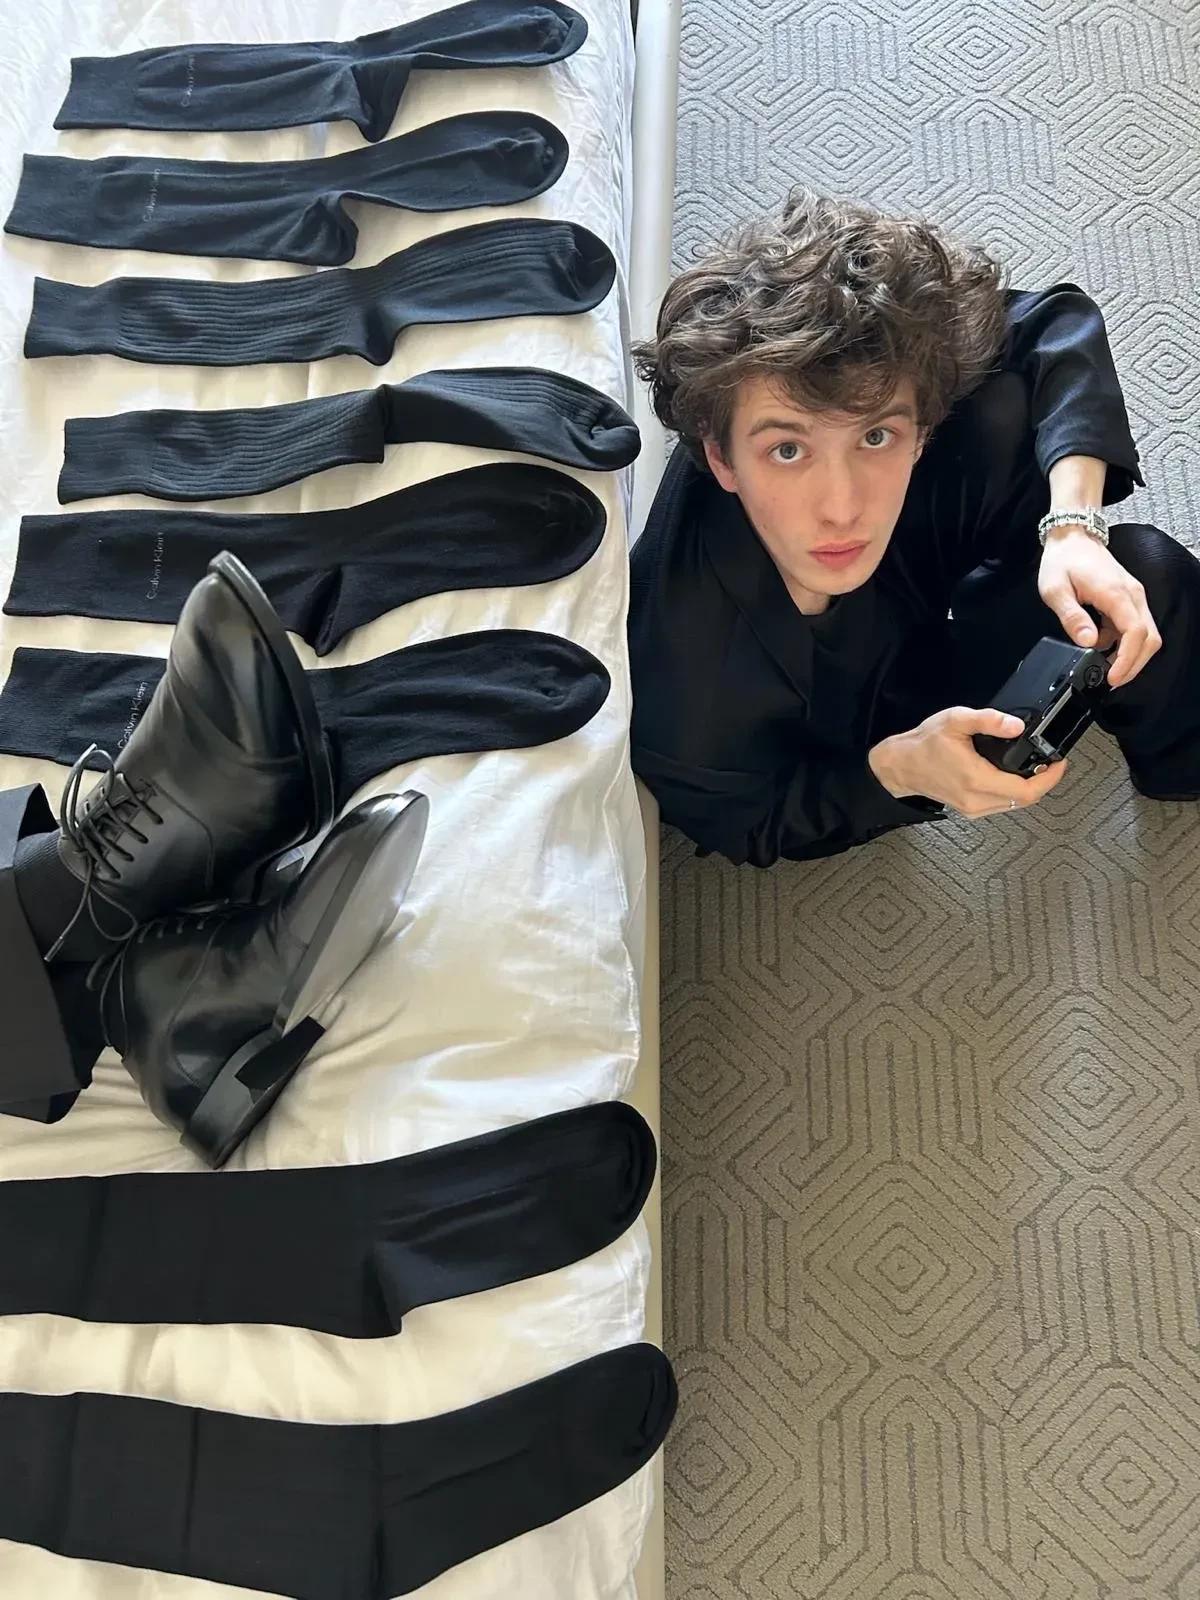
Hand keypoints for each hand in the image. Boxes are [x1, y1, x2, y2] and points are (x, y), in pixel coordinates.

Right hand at [869, 706, 1069, 817]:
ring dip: (1030, 787)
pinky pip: (1003, 804)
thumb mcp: (955, 721)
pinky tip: (1015, 776)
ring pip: (1015, 804)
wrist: (900, 765)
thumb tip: (1016, 725)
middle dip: (1044, 781)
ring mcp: (973, 808)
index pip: (1028, 790)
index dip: (1050, 778)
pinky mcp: (970, 809)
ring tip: (1037, 767)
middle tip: (1051, 762)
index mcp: (977, 779)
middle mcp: (977, 800)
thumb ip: (988, 720)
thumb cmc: (923, 744)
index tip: (1059, 762)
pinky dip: (1015, 791)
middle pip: (1026, 799)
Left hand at [1037, 528, 1160, 688]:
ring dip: (1128, 654)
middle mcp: (1132, 596)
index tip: (1112, 677)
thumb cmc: (1063, 560)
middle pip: (1149, 639)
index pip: (1135, 633)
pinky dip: (1121, 642)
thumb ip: (1072, 617)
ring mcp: (1134, 597)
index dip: (1127, 660)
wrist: (1073, 537)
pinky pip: (1134, 627)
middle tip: (1111, 680)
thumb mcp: (1055, 590)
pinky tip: (1100, 644)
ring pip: (1146, 635)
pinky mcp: (1129, 599)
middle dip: (1133, 664)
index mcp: (1116, 594)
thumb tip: (1087, 642)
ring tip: (1102, 664)